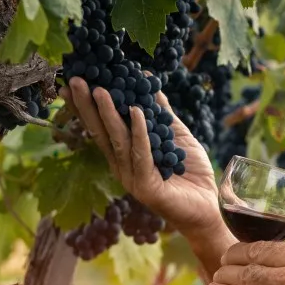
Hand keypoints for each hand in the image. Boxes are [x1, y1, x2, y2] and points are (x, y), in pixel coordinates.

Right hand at [64, 79, 226, 245]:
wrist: (209, 205)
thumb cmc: (190, 171)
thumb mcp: (174, 134)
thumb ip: (160, 111)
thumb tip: (145, 79)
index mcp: (124, 154)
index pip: (100, 126)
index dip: (86, 105)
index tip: (75, 80)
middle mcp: (122, 166)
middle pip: (101, 132)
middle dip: (87, 106)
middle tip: (76, 80)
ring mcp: (132, 178)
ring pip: (117, 142)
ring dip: (108, 115)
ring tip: (100, 91)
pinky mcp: (147, 188)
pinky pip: (142, 155)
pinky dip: (139, 132)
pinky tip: (135, 111)